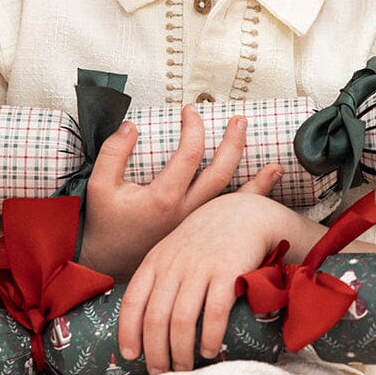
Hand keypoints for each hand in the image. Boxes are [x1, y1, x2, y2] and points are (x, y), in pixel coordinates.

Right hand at [79, 107, 281, 280]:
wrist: (106, 263)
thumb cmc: (104, 224)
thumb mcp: (99, 185)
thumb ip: (113, 152)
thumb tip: (132, 125)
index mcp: (164, 197)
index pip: (190, 153)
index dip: (193, 127)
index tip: (190, 111)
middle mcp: (186, 213)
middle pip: (220, 173)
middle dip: (233, 143)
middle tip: (239, 120)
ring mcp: (195, 227)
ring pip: (232, 201)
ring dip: (256, 182)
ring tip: (276, 165)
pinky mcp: (198, 238)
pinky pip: (228, 220)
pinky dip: (248, 209)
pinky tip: (264, 201)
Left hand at [117, 192, 285, 373]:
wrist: (242, 215)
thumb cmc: (204, 241)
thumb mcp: (173, 253)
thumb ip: (159, 280)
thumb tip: (145, 325)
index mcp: (156, 261)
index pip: (133, 300)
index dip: (128, 331)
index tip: (130, 355)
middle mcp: (174, 265)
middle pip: (155, 317)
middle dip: (155, 351)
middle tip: (160, 373)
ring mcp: (199, 268)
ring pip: (181, 319)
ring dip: (180, 351)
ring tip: (183, 368)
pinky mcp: (227, 272)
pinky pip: (214, 312)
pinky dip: (209, 336)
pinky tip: (210, 351)